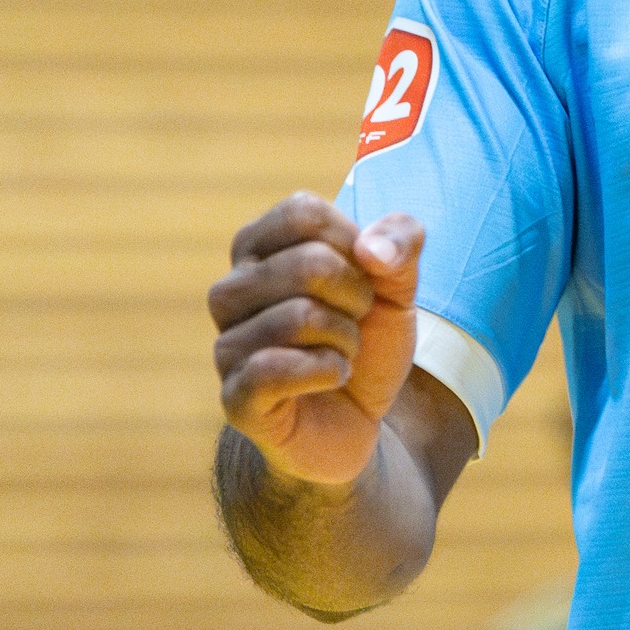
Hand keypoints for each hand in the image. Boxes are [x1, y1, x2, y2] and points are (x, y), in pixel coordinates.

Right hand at [208, 192, 423, 487]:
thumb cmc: (368, 337)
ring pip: (299, 316)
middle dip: (358, 296)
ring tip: (342, 352)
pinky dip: (329, 371)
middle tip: (355, 320)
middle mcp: (231, 291)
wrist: (360, 418)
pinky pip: (276, 368)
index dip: (352, 241)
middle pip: (310, 263)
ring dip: (346, 338)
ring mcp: (227, 345)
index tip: (363, 272)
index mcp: (260, 247)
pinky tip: (331, 378)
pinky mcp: (235, 396)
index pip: (303, 212)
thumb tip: (372, 248)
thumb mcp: (400, 281)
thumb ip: (401, 242)